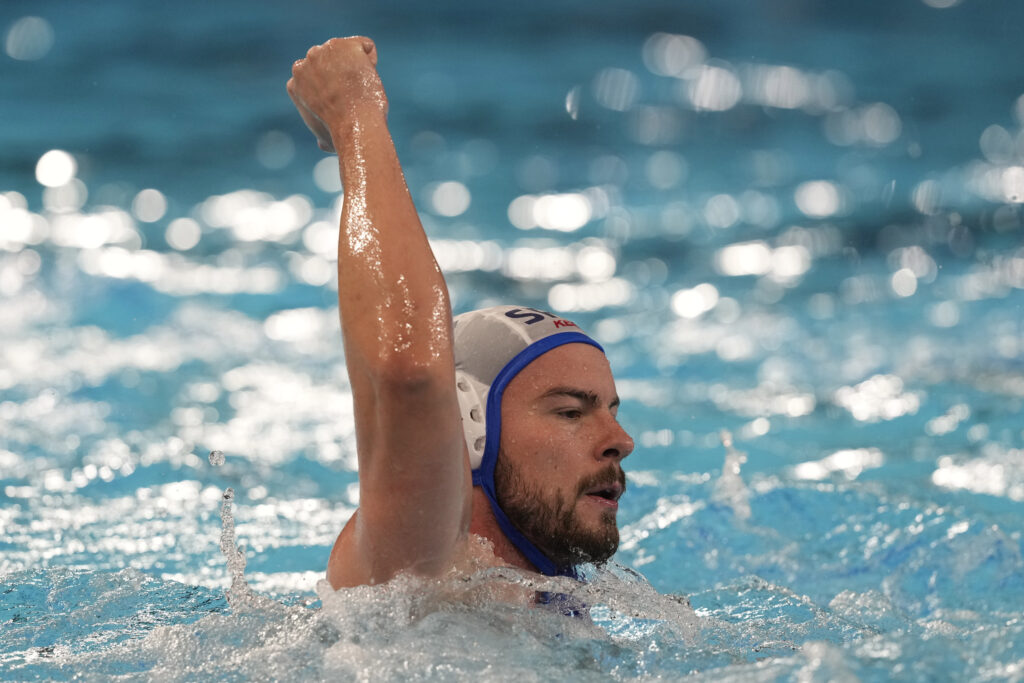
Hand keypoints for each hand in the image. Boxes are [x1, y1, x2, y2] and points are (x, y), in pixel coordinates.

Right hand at [287, 36, 387, 153]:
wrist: (353, 125)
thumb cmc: (341, 136)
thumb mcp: (324, 138)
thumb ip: (321, 133)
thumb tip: (322, 144)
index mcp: (295, 83)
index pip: (317, 76)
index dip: (333, 89)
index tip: (341, 103)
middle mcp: (305, 63)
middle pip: (330, 60)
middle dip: (343, 73)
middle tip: (353, 95)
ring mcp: (324, 51)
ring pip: (347, 51)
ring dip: (357, 67)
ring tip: (359, 87)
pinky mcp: (346, 45)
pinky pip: (366, 46)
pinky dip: (372, 60)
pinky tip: (368, 77)